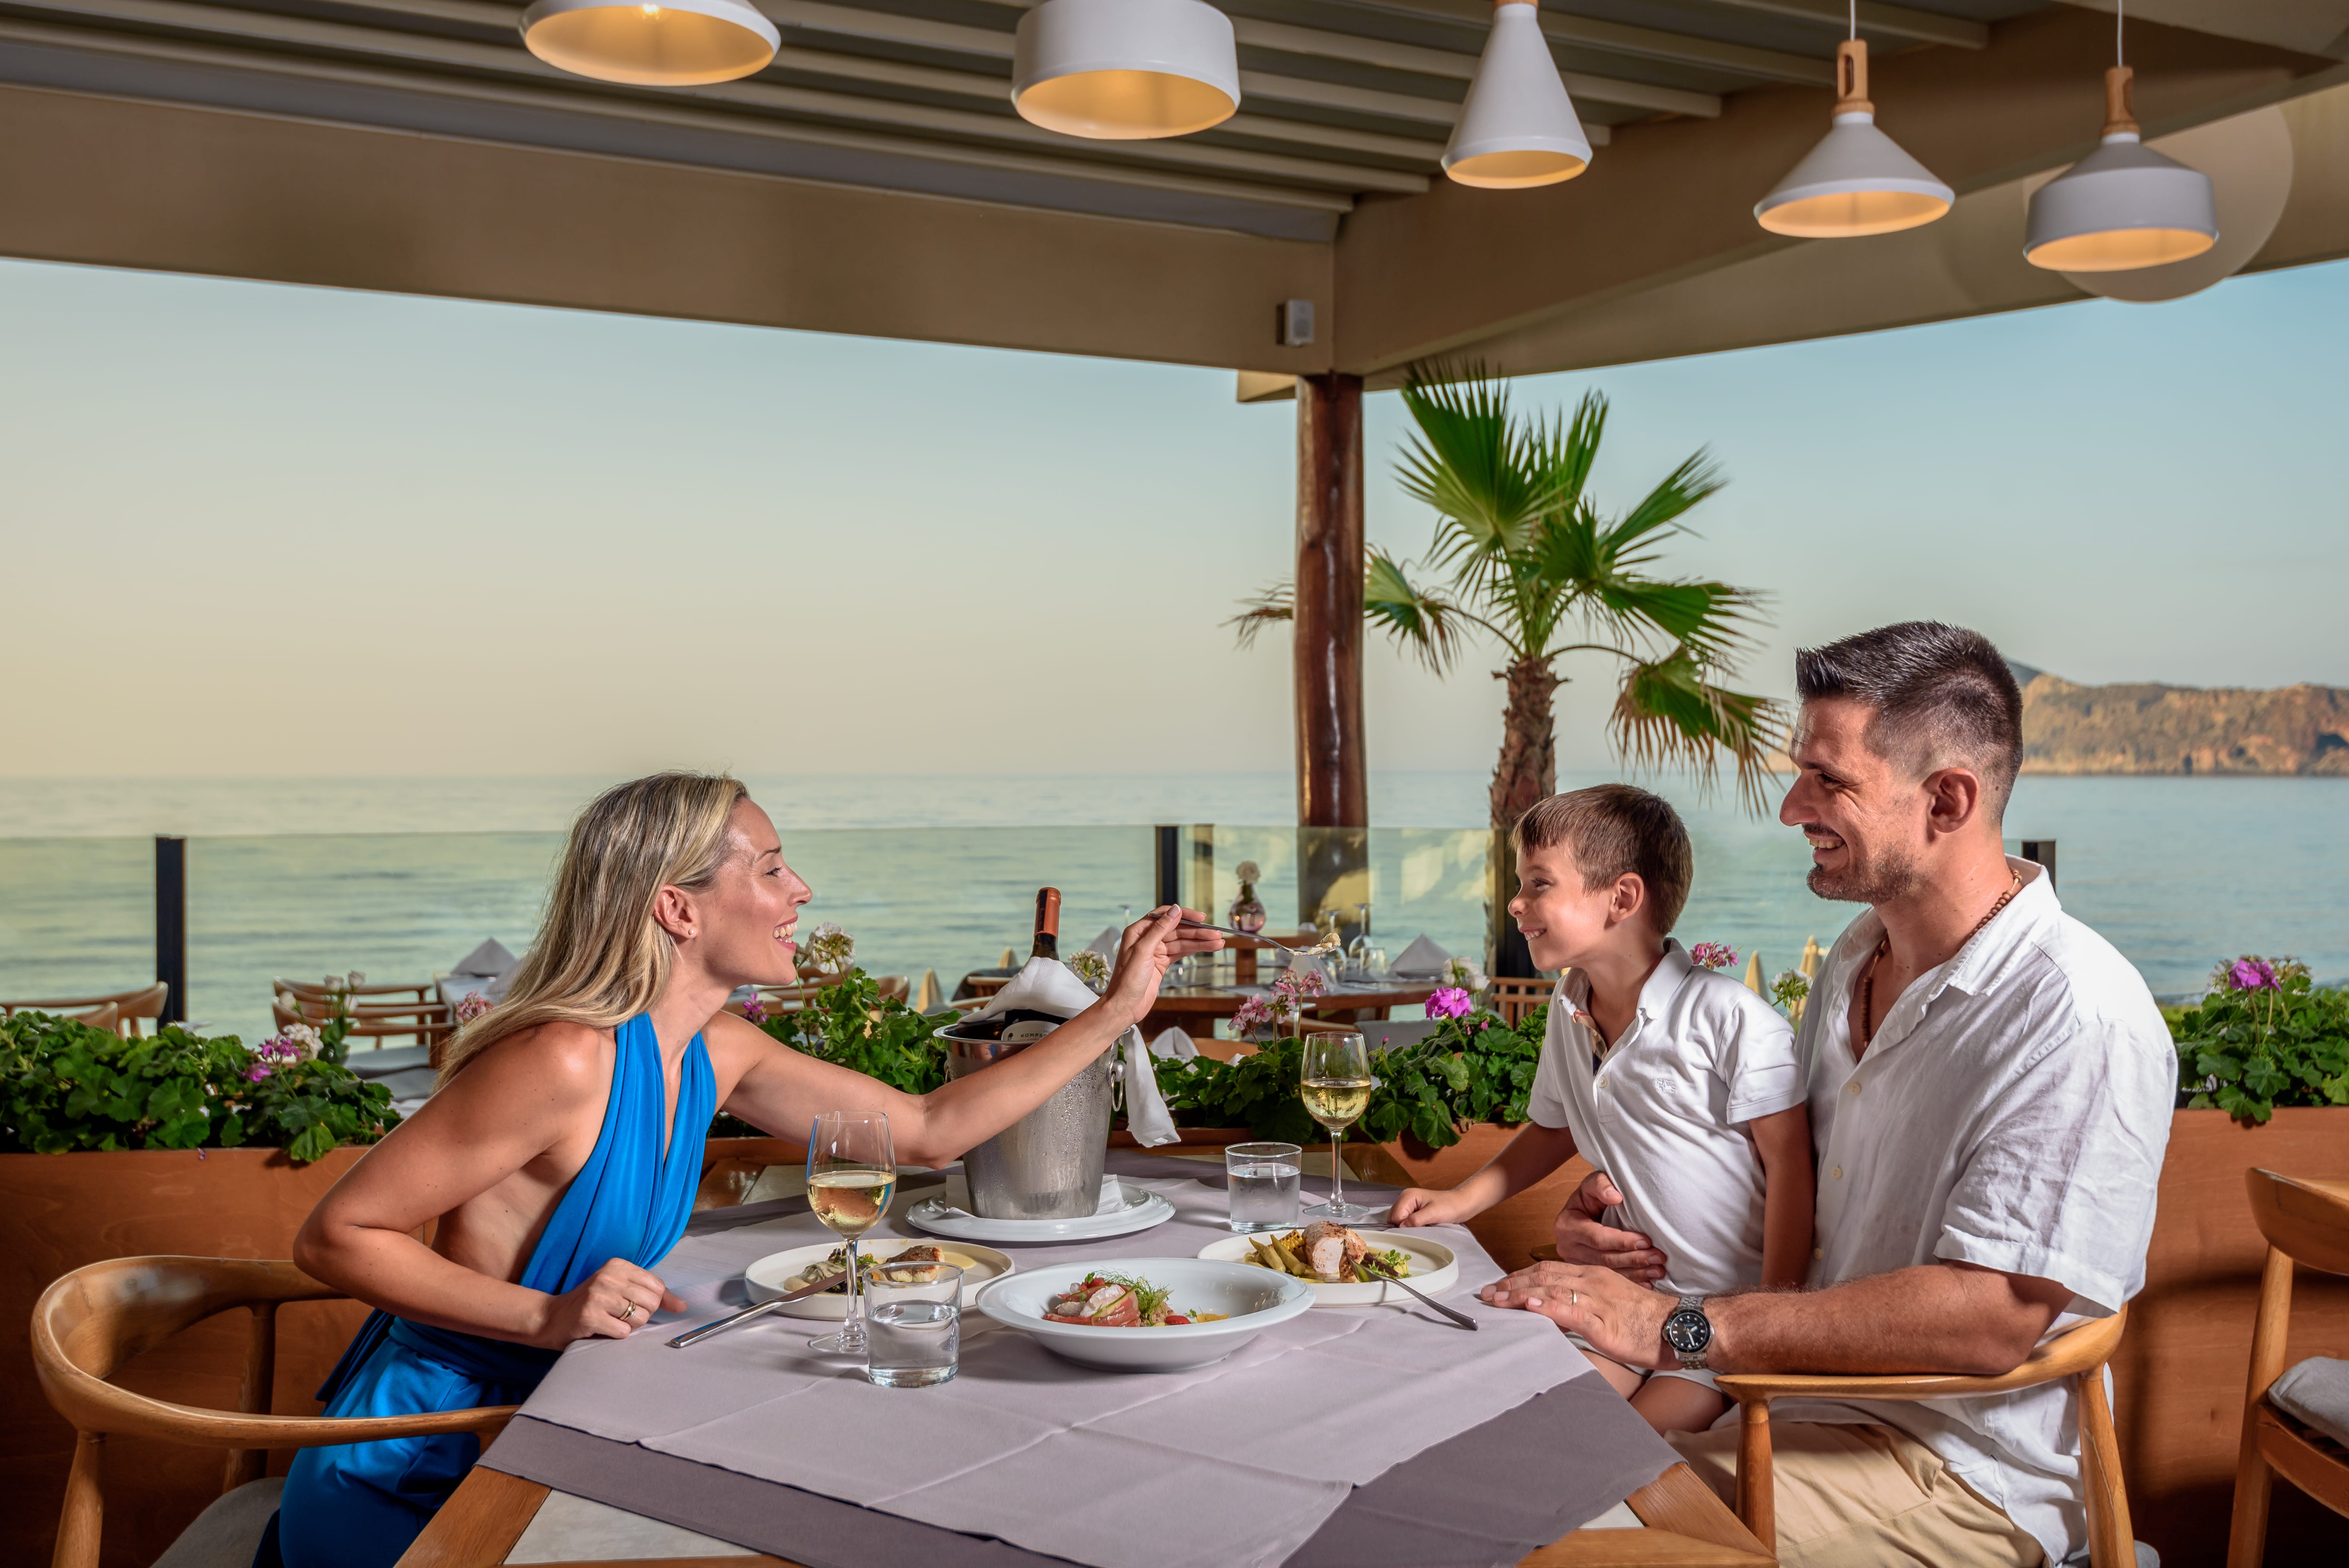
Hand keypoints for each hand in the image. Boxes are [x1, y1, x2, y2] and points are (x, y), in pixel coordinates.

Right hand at [534, 1257, 684, 1347]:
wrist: (551, 1317)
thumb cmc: (591, 1304)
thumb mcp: (620, 1290)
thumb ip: (653, 1295)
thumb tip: (683, 1306)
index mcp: (617, 1265)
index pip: (657, 1286)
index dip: (653, 1302)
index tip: (637, 1306)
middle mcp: (608, 1276)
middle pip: (651, 1303)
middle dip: (641, 1315)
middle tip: (619, 1315)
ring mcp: (598, 1296)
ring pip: (640, 1318)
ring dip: (629, 1327)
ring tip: (611, 1321)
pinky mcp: (589, 1316)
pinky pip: (623, 1332)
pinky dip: (616, 1336)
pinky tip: (602, 1329)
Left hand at [1101, 906, 1222, 1028]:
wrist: (1125, 1006)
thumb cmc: (1127, 980)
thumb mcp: (1143, 951)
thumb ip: (1159, 930)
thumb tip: (1175, 910)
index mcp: (1138, 931)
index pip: (1164, 916)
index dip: (1184, 915)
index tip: (1201, 918)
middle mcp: (1147, 939)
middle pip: (1176, 929)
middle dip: (1197, 932)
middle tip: (1216, 934)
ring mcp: (1156, 951)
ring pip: (1181, 942)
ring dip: (1200, 942)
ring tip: (1218, 942)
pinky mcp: (1162, 963)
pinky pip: (1180, 953)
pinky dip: (1194, 950)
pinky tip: (1208, 948)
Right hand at [1388, 1187, 1475, 1226]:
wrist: (1461, 1204)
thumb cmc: (1450, 1206)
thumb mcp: (1433, 1213)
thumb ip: (1415, 1220)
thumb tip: (1401, 1227)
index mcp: (1407, 1196)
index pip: (1395, 1216)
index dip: (1404, 1225)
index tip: (1418, 1227)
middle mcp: (1405, 1199)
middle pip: (1394, 1219)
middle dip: (1405, 1226)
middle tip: (1421, 1227)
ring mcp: (1409, 1205)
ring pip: (1398, 1222)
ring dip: (1409, 1227)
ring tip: (1423, 1226)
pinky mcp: (1413, 1211)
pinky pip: (1405, 1223)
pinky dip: (1412, 1227)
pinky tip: (1423, 1226)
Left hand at [1479, 1262, 1676, 1370]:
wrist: (1678, 1328)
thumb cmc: (1646, 1322)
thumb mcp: (1609, 1306)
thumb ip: (1582, 1303)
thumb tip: (1554, 1311)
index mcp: (1593, 1276)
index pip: (1549, 1269)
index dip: (1521, 1276)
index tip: (1500, 1285)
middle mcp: (1592, 1282)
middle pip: (1543, 1275)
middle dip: (1511, 1283)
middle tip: (1487, 1293)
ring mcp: (1597, 1300)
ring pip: (1551, 1289)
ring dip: (1519, 1294)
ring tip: (1497, 1298)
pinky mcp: (1603, 1321)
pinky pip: (1571, 1310)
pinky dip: (1548, 1307)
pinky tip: (1531, 1306)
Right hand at [1554, 1169, 1667, 1282]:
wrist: (1584, 1209)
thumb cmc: (1590, 1196)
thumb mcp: (1592, 1184)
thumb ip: (1601, 1184)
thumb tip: (1615, 1197)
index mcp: (1567, 1225)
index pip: (1598, 1238)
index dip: (1623, 1241)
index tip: (1646, 1241)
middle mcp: (1567, 1247)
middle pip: (1605, 1259)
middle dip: (1634, 1259)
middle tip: (1658, 1257)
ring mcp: (1576, 1262)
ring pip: (1609, 1272)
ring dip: (1636, 1272)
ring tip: (1658, 1270)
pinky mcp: (1586, 1271)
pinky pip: (1610, 1280)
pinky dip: (1631, 1281)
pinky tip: (1648, 1282)